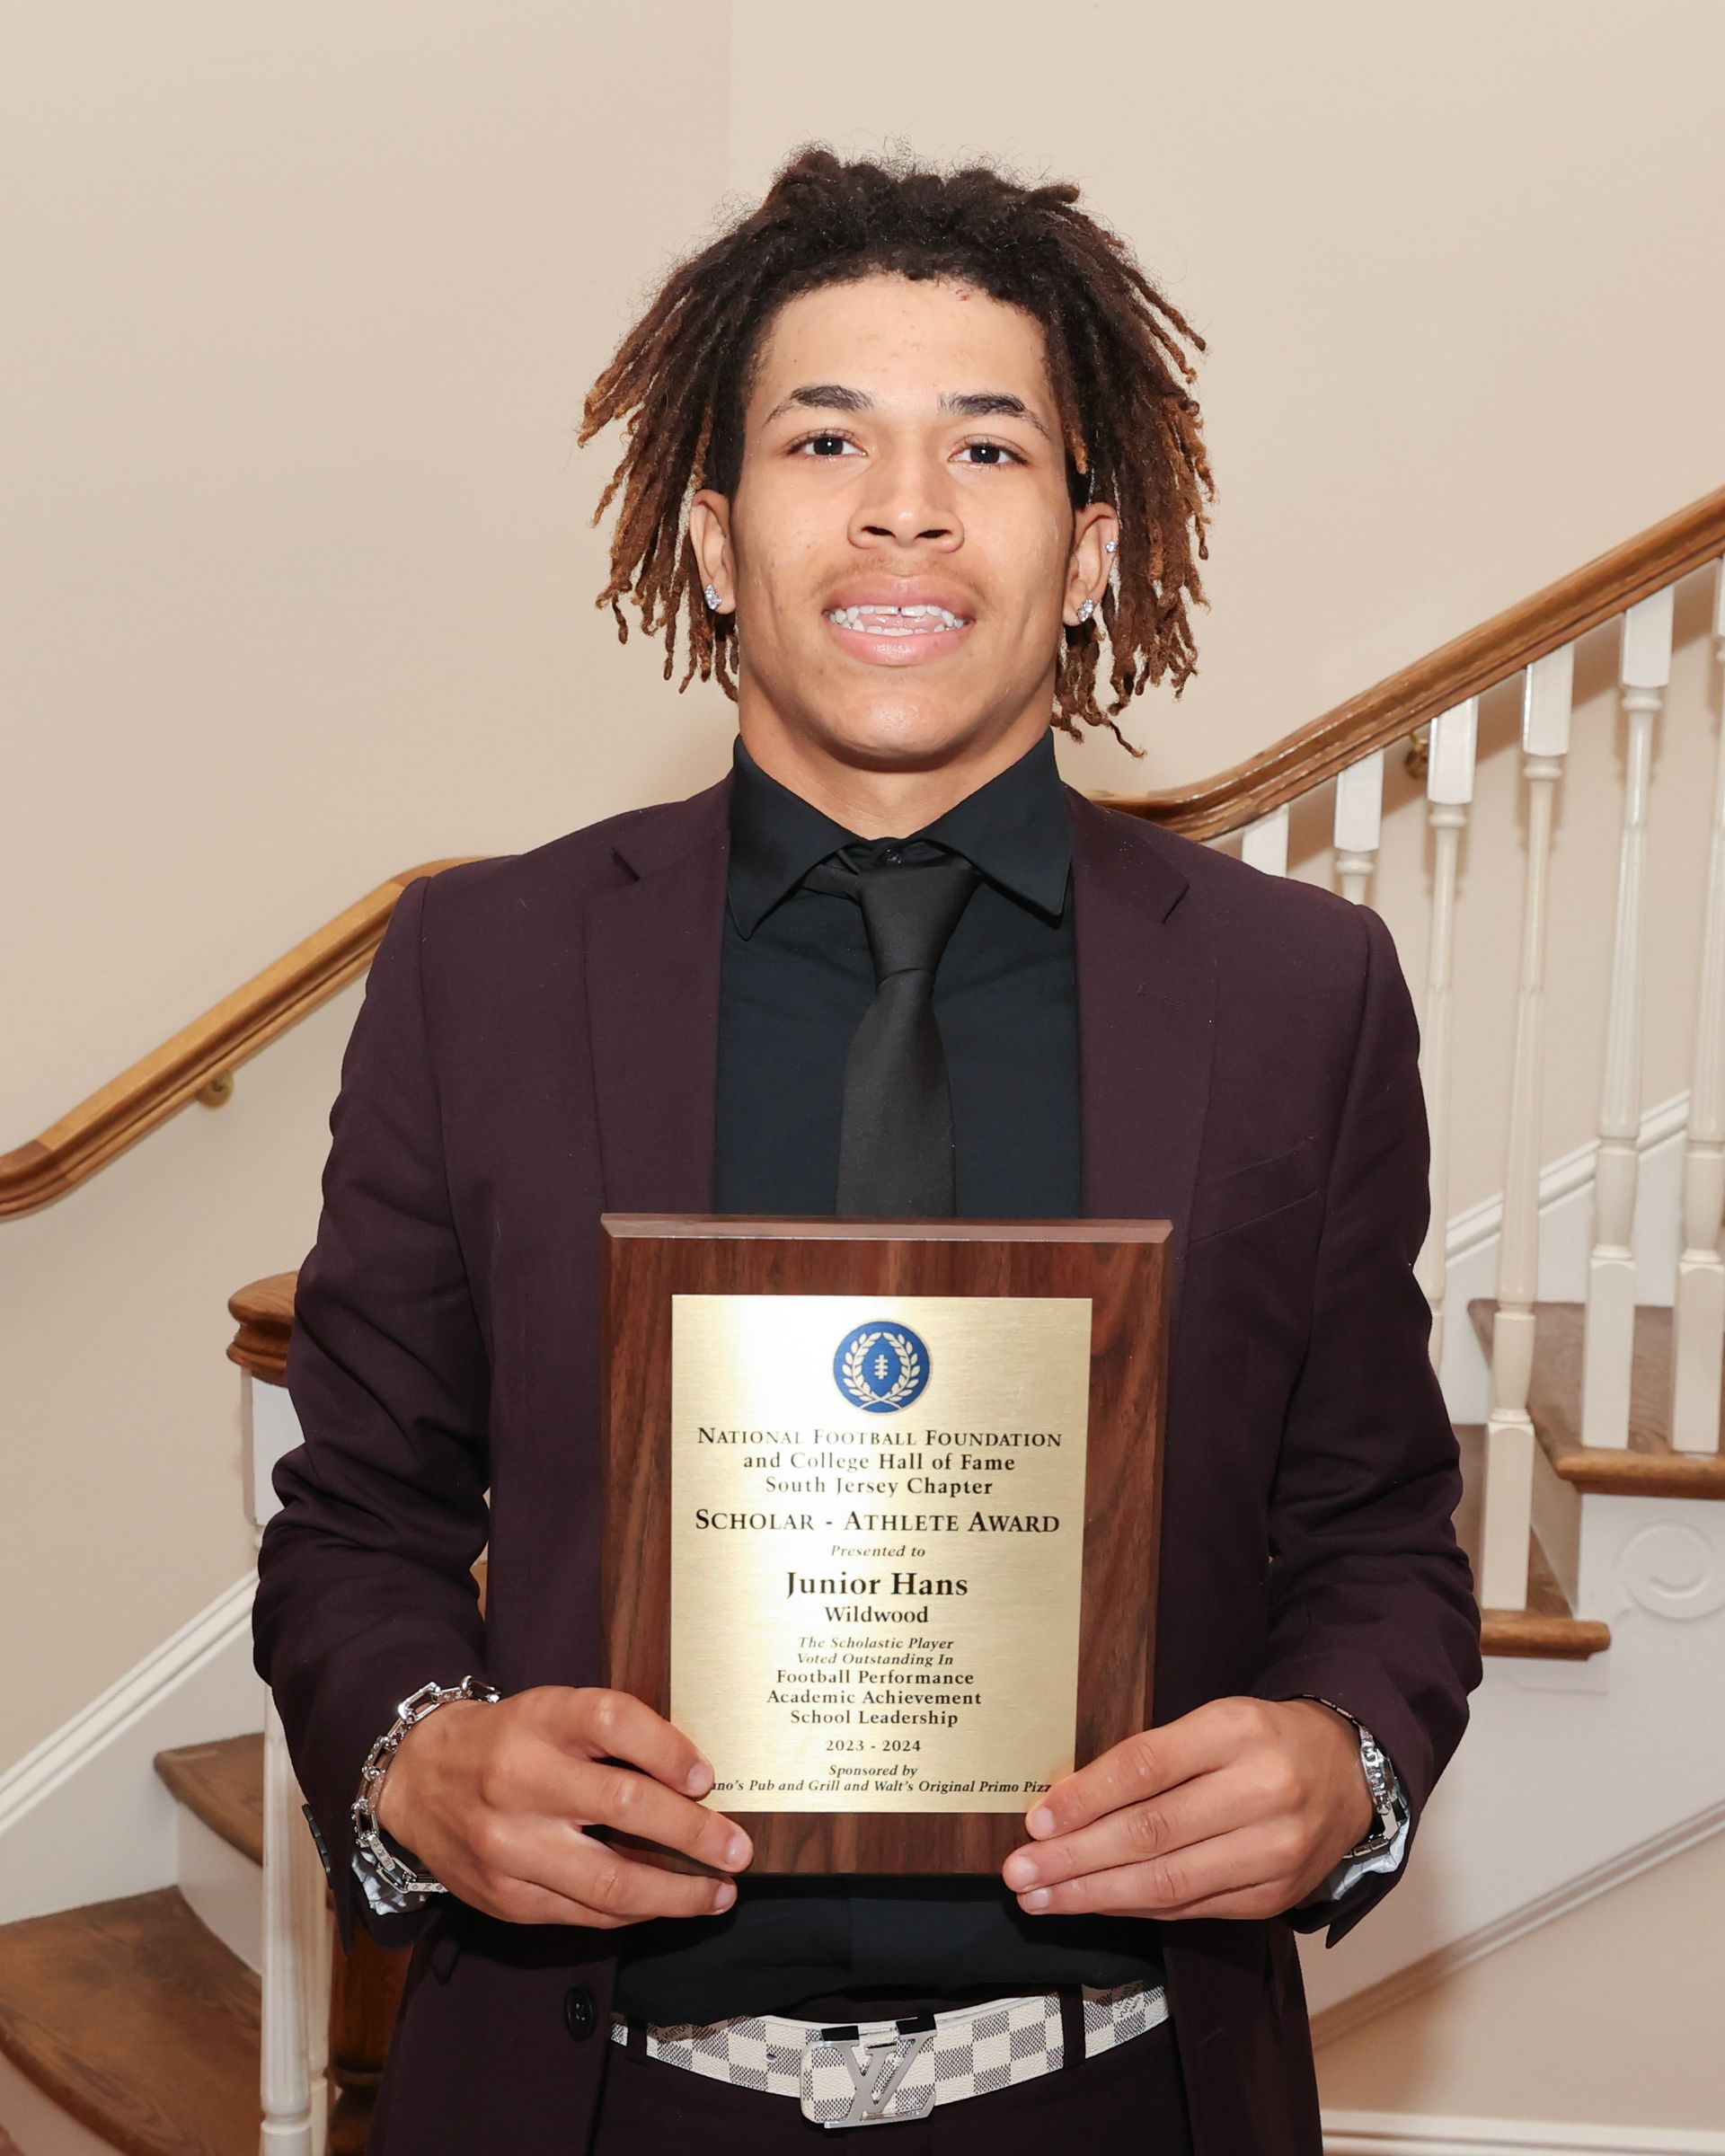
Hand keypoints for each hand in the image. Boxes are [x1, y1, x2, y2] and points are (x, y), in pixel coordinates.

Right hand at [375, 1685, 752, 1927]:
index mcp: (539, 1720)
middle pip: (623, 1804)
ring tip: (718, 1893)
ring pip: (608, 1880)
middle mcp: (520, 1779)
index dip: (668, 1747)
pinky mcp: (504, 1896)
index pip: (612, 1721)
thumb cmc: (506, 1741)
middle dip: (694, 1833)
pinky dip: (633, 1913)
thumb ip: (614, 1736)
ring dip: (676, 1893)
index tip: (706, 1777)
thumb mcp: (552, 1712)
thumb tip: (694, 1780)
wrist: (415, 1779)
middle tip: (737, 1850)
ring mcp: (509, 1845)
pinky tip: (663, 1905)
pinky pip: (583, 1915)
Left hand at [1000, 1697, 1373, 1921]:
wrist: (1347, 1772)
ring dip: (1094, 1896)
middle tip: (1021, 1871)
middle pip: (1149, 1834)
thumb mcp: (1208, 1722)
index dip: (1085, 1798)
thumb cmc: (1259, 1740)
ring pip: (1167, 1883)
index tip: (1036, 1820)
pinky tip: (1095, 1904)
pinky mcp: (1276, 1897)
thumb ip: (1142, 1758)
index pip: (1144, 1768)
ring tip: (1042, 1898)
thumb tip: (1061, 1798)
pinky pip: (1190, 1909)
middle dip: (1074, 1858)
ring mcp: (1274, 1851)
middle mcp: (1261, 1792)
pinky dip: (1135, 1909)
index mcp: (1236, 1731)